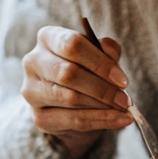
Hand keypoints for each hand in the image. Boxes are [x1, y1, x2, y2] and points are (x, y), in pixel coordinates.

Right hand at [22, 26, 133, 158]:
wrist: (70, 104)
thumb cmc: (85, 71)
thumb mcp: (99, 55)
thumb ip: (106, 50)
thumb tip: (110, 52)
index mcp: (48, 38)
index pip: (72, 44)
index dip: (100, 63)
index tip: (123, 80)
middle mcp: (33, 62)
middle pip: (69, 73)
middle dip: (102, 88)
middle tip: (125, 99)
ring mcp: (32, 91)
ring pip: (71, 98)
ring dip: (103, 106)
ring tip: (123, 109)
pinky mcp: (39, 117)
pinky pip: (74, 119)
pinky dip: (101, 120)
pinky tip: (119, 120)